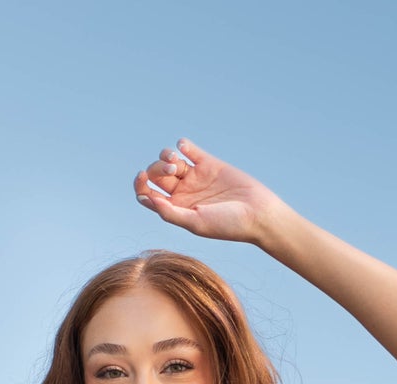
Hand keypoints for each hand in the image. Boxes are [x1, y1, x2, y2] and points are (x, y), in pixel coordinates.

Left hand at [133, 138, 284, 244]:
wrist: (256, 213)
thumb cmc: (227, 225)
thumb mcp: (195, 223)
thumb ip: (171, 213)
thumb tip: (150, 200)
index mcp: (175, 210)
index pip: (148, 195)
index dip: (140, 185)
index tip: (142, 177)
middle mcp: (182, 193)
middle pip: (156, 175)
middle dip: (157, 169)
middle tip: (172, 171)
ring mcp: (195, 177)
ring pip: (169, 160)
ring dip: (166, 156)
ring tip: (177, 161)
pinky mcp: (208, 163)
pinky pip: (190, 150)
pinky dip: (183, 145)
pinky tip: (184, 147)